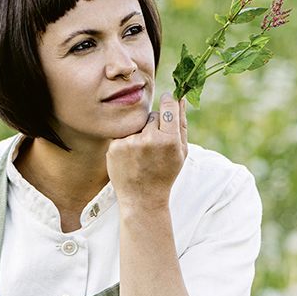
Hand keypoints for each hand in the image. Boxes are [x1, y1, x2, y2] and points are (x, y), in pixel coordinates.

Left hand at [106, 92, 187, 208]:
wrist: (142, 198)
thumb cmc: (165, 174)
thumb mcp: (181, 152)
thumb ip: (182, 124)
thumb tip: (179, 97)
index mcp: (170, 140)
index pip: (169, 106)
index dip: (168, 102)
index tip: (167, 101)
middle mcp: (150, 140)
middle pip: (152, 115)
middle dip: (154, 124)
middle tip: (155, 144)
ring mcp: (130, 143)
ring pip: (136, 123)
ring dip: (140, 132)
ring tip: (142, 153)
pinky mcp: (115, 146)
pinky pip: (123, 133)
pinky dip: (127, 141)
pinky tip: (131, 157)